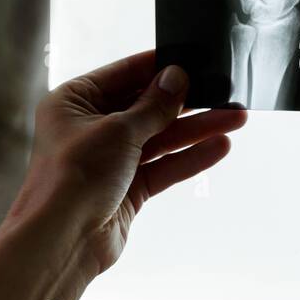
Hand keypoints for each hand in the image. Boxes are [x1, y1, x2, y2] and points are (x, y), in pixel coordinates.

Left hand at [10, 50, 246, 281]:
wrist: (62, 241)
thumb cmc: (74, 177)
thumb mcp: (118, 130)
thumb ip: (153, 105)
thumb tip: (178, 77)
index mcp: (74, 102)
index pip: (124, 74)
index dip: (160, 67)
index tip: (194, 58)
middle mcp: (91, 127)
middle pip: (147, 107)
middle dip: (187, 101)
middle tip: (224, 89)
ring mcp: (110, 158)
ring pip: (161, 137)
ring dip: (197, 129)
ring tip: (236, 118)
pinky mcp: (127, 187)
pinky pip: (164, 165)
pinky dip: (190, 157)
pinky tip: (219, 146)